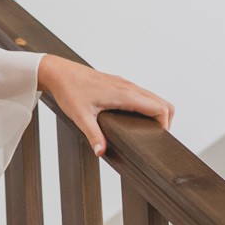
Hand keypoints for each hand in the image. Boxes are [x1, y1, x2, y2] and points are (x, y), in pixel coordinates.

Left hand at [37, 56, 173, 156]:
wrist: (59, 72)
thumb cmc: (69, 89)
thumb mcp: (81, 116)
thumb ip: (93, 135)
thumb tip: (102, 151)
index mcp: (124, 94)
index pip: (159, 108)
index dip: (165, 124)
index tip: (158, 137)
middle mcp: (128, 87)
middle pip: (162, 102)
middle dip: (165, 120)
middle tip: (155, 136)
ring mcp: (124, 84)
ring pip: (153, 97)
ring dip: (157, 112)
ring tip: (148, 129)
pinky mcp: (119, 84)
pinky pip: (142, 94)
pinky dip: (147, 106)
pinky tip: (136, 117)